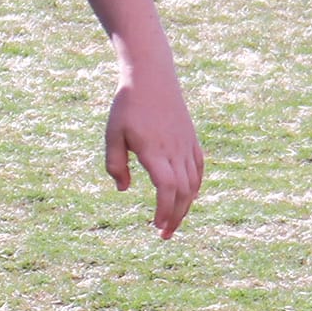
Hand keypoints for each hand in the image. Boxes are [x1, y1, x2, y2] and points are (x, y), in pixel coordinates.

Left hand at [105, 70, 203, 239]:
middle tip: (164, 235)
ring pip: (192, 182)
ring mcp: (186, 144)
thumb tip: (123, 189)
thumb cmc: (128, 104)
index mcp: (155, 151)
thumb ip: (115, 164)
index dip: (165, 211)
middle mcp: (175, 150)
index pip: (167, 189)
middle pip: (182, 192)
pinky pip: (198, 167)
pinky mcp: (190, 138)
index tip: (157, 227)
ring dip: (185, 205)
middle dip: (176, 217)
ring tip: (173, 221)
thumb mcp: (112, 134)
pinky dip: (195, 186)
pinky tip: (188, 196)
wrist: (152, 75)